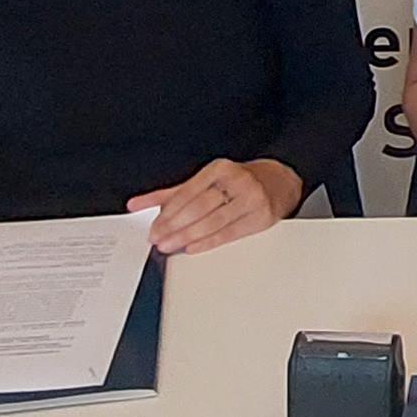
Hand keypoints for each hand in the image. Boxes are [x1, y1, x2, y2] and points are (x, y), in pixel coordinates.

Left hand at [131, 158, 300, 254]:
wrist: (280, 181)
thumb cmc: (237, 182)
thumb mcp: (204, 181)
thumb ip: (169, 194)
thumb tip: (137, 205)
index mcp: (218, 169)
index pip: (187, 192)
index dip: (168, 212)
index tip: (154, 227)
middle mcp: (236, 181)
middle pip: (199, 208)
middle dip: (175, 226)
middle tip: (159, 240)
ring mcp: (250, 199)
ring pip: (213, 221)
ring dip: (188, 237)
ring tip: (171, 246)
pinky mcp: (261, 217)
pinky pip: (230, 233)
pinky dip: (209, 242)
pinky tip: (194, 247)